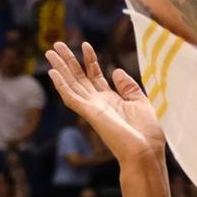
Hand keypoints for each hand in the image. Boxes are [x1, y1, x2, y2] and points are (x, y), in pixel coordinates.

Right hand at [46, 42, 164, 163]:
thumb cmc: (146, 132)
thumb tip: (115, 70)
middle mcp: (98, 103)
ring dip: (60, 68)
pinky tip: (53, 72)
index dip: (90, 60)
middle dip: (68, 61)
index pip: (95, 75)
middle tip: (56, 45)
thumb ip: (128, 86)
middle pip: (79, 77)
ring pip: (71, 84)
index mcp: (110, 100)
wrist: (145, 151)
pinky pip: (71, 97)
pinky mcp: (89, 113)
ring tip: (50, 52)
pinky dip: (61, 85)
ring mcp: (92, 108)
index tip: (86, 44)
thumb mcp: (140, 102)